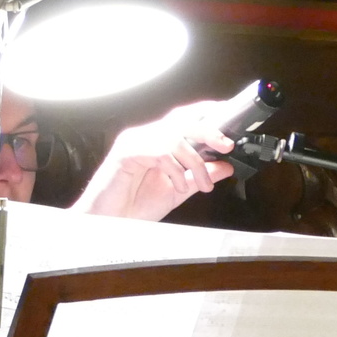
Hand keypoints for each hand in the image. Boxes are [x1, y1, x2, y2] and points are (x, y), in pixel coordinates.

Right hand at [67, 100, 237, 221]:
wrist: (108, 223)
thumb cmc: (134, 207)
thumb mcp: (177, 190)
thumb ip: (199, 176)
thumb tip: (225, 166)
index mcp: (156, 141)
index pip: (184, 118)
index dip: (207, 114)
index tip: (229, 120)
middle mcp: (144, 136)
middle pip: (182, 120)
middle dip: (209, 131)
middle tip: (227, 146)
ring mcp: (134, 142)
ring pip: (174, 138)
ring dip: (196, 163)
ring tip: (203, 185)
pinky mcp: (126, 153)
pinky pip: (160, 153)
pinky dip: (175, 171)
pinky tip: (177, 186)